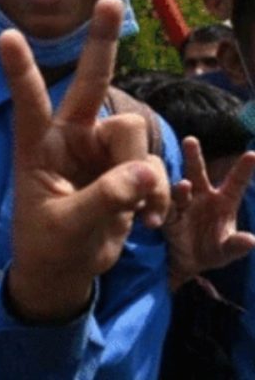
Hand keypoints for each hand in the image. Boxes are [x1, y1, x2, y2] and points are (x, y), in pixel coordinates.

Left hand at [1, 0, 169, 321]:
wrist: (67, 271)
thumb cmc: (49, 245)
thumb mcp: (68, 227)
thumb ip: (106, 199)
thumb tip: (146, 173)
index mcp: (36, 146)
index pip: (28, 101)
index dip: (20, 70)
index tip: (7, 35)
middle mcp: (69, 137)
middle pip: (92, 82)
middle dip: (102, 42)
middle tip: (109, 0)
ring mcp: (100, 149)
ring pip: (133, 133)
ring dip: (141, 172)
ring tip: (133, 212)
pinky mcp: (127, 167)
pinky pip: (154, 164)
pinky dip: (157, 192)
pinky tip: (146, 218)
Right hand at [164, 138, 254, 289]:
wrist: (186, 263)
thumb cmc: (212, 251)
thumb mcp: (226, 252)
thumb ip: (236, 245)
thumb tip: (250, 240)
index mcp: (223, 201)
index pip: (235, 183)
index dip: (243, 169)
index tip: (252, 154)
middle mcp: (201, 196)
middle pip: (197, 173)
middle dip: (193, 156)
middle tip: (190, 140)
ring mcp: (182, 204)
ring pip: (178, 188)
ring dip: (180, 187)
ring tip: (183, 186)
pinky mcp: (166, 214)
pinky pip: (162, 207)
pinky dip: (161, 205)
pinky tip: (159, 204)